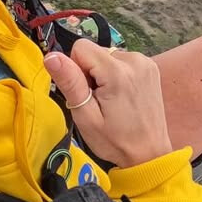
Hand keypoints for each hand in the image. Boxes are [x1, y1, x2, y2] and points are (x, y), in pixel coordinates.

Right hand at [44, 40, 172, 167]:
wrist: (149, 153)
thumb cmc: (115, 140)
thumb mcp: (86, 116)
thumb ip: (70, 82)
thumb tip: (51, 57)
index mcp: (117, 72)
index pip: (80, 48)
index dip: (76, 70)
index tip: (87, 93)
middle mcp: (134, 60)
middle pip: (94, 52)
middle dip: (90, 73)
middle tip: (99, 101)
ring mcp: (145, 62)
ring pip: (106, 56)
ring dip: (103, 74)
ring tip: (112, 101)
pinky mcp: (150, 67)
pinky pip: (121, 61)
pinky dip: (116, 75)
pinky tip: (122, 96)